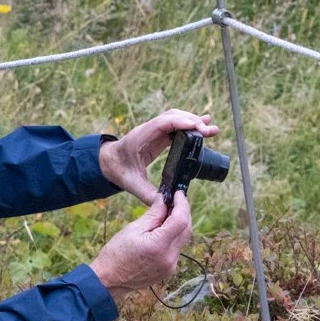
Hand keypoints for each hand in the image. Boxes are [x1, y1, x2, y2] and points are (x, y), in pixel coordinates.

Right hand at [90, 193, 192, 296]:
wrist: (109, 280)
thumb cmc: (116, 254)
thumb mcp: (133, 229)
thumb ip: (153, 214)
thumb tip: (163, 200)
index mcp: (159, 245)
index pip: (180, 220)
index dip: (182, 204)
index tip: (178, 194)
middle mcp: (169, 257)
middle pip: (187, 230)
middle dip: (184, 213)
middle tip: (174, 201)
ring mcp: (171, 266)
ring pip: (183, 240)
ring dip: (179, 225)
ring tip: (167, 214)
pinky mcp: (169, 270)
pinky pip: (177, 249)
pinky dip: (173, 237)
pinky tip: (162, 231)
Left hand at [98, 109, 220, 203]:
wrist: (108, 162)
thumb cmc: (118, 170)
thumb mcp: (131, 184)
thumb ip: (146, 194)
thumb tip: (165, 203)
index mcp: (140, 138)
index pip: (161, 124)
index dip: (179, 122)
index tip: (195, 126)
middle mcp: (148, 130)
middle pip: (172, 117)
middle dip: (191, 121)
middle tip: (208, 131)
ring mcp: (154, 131)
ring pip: (176, 119)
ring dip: (193, 122)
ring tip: (211, 130)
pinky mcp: (159, 136)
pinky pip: (176, 127)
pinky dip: (189, 126)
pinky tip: (203, 128)